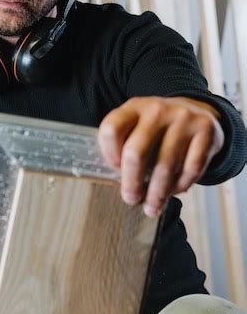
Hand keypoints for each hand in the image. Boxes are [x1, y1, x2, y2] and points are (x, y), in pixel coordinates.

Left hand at [97, 96, 224, 216]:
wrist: (198, 110)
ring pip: (165, 166)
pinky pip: (190, 168)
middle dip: (131, 182)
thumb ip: (125, 144)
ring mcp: (183, 118)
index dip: (108, 154)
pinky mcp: (205, 130)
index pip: (111, 129)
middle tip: (131, 199)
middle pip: (136, 152)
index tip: (114, 171)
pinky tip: (172, 193)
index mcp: (134, 107)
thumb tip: (118, 182)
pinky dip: (180, 186)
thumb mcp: (138, 123)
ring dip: (157, 193)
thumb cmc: (159, 126)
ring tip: (152, 206)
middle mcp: (157, 110)